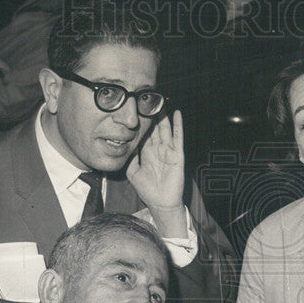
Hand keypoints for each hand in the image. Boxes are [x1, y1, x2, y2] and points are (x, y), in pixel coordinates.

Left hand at [126, 110, 186, 234]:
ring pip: (165, 130)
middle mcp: (158, 149)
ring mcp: (168, 151)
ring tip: (161, 102)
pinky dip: (178, 126)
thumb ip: (129, 158)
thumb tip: (125, 144)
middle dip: (152, 115)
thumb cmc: (147, 190)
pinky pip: (178, 138)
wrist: (160, 203)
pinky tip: (177, 114)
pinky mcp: (177, 155)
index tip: (137, 109)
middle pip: (154, 129)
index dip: (141, 122)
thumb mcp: (132, 172)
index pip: (144, 134)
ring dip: (163, 117)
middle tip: (149, 100)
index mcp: (147, 153)